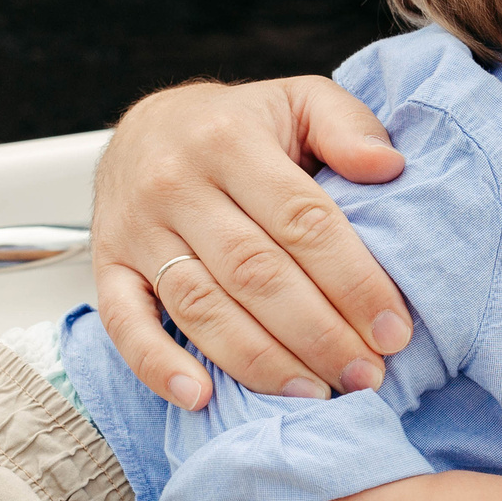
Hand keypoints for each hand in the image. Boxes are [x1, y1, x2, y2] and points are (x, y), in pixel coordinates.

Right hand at [93, 77, 412, 409]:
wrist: (145, 128)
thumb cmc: (238, 126)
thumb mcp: (298, 102)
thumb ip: (348, 126)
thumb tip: (389, 167)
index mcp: (231, 139)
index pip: (302, 220)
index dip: (352, 280)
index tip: (392, 329)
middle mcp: (176, 183)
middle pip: (255, 272)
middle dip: (318, 333)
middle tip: (365, 376)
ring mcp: (137, 230)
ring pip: (201, 306)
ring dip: (260, 361)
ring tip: (313, 397)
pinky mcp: (109, 267)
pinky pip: (126, 324)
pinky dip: (158, 366)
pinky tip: (201, 398)